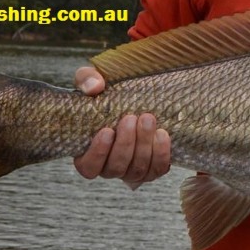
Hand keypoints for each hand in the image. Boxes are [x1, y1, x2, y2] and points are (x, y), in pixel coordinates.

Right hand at [73, 66, 171, 188]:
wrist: (136, 98)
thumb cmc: (107, 93)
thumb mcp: (92, 81)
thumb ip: (87, 79)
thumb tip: (95, 87)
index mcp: (88, 153)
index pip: (88, 167)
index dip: (97, 153)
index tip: (106, 131)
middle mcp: (109, 167)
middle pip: (115, 168)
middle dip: (125, 144)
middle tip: (131, 118)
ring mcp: (131, 170)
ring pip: (136, 170)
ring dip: (143, 145)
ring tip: (147, 119)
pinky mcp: (151, 168)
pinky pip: (157, 170)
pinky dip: (161, 154)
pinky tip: (162, 134)